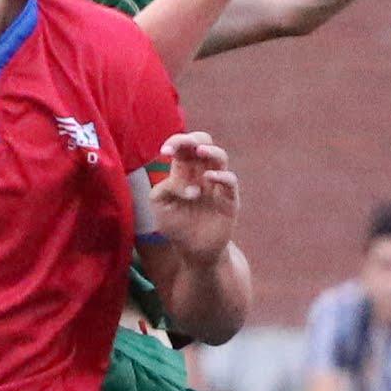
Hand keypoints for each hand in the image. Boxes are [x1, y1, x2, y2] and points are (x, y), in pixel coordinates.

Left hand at [145, 130, 238, 261]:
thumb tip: (186, 184)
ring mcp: (217, 185)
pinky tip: (208, 179)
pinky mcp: (229, 199)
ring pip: (220, 157)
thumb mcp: (160, 207)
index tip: (165, 151)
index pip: (182, 148)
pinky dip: (221, 176)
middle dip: (194, 138)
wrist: (194, 251)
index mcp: (183, 171)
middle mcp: (201, 173)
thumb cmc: (175, 226)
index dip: (175, 142)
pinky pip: (230, 180)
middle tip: (186, 144)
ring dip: (211, 150)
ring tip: (200, 151)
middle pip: (203, 143)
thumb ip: (164, 189)